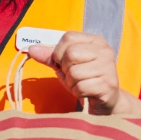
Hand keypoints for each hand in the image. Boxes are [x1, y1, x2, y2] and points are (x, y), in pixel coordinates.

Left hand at [26, 31, 140, 114]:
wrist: (103, 102)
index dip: (59, 53)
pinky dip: (78, 92)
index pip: (68, 38)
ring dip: (71, 82)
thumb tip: (31, 49)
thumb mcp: (64, 65)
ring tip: (81, 84)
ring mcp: (109, 68)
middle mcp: (105, 51)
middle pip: (70, 54)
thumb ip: (49, 56)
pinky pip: (81, 87)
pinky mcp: (109, 85)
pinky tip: (86, 92)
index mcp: (96, 41)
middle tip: (74, 76)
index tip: (64, 63)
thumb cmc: (84, 80)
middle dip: (65, 69)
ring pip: (74, 72)